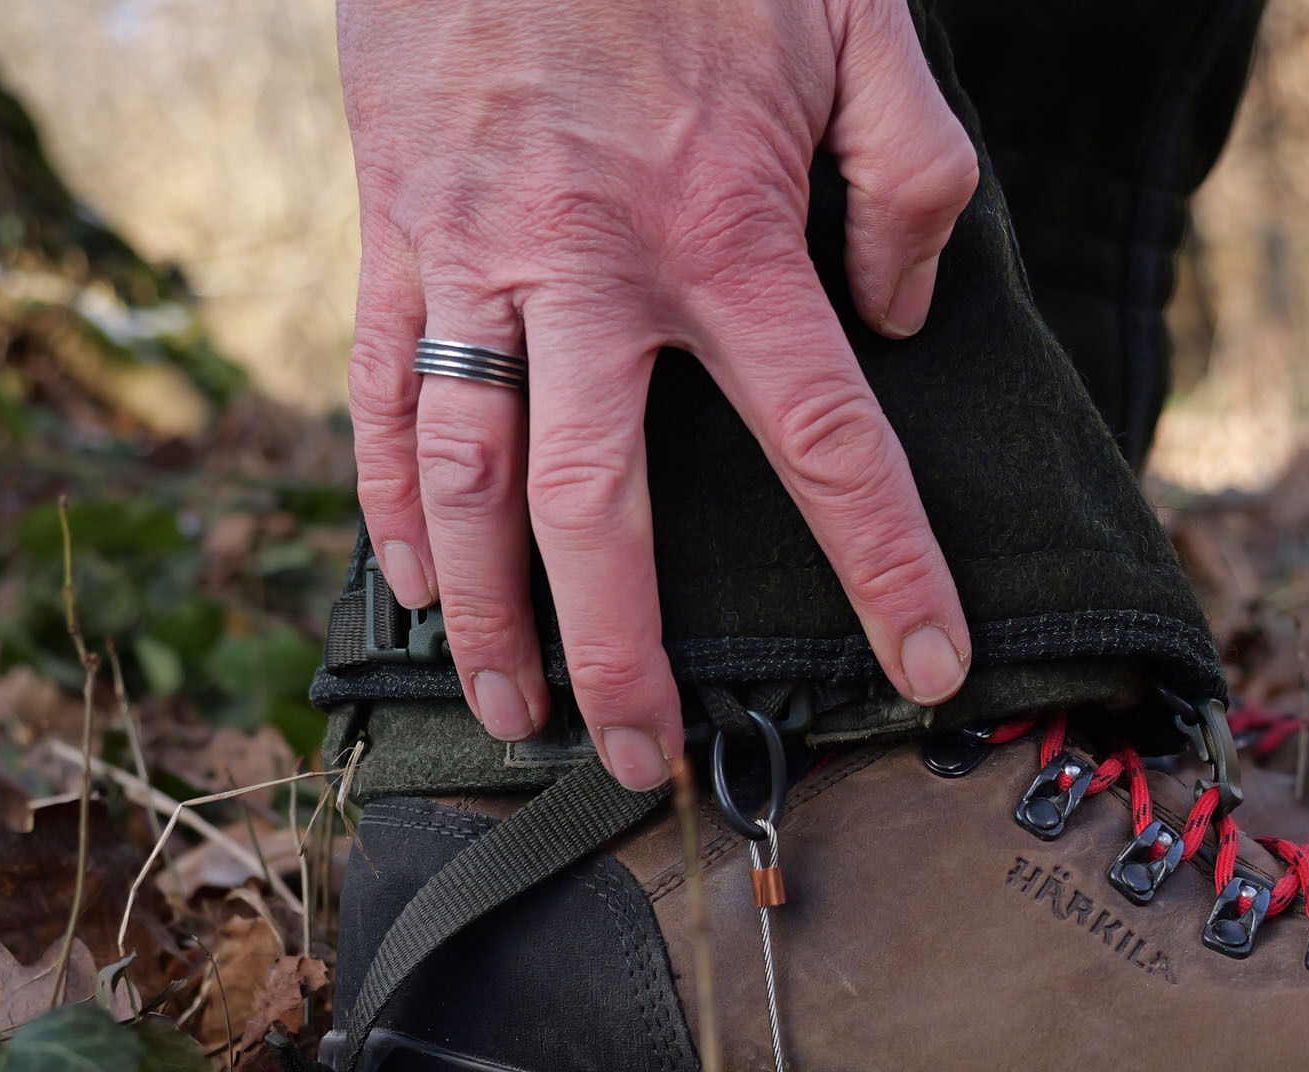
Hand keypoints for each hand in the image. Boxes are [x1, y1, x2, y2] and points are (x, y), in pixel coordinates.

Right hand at [339, 0, 979, 788]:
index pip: (826, 443)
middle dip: (623, 657)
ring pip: (469, 479)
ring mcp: (477, 259)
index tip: (926, 668)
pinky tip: (413, 586)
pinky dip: (389, 501)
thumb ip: (912, 174)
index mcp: (727, 233)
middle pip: (601, 511)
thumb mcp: (862, 21)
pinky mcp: (397, 230)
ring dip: (489, 616)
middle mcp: (594, 272)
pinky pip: (383, 392)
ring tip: (512, 713)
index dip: (884, 569)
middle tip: (644, 761)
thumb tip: (897, 316)